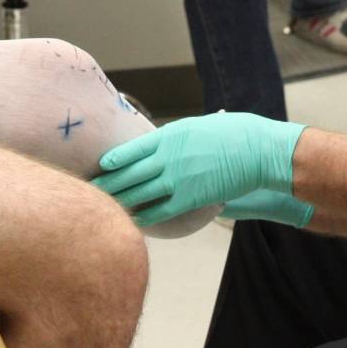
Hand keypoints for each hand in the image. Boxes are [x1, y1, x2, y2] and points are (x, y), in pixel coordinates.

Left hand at [94, 112, 304, 227]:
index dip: (114, 160)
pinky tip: (133, 220)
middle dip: (107, 183)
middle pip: (129, 173)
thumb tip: (165, 143)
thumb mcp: (200, 127)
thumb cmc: (234, 134)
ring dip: (119, 201)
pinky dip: (144, 216)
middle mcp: (168, 157)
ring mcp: (177, 178)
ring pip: (139, 192)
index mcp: (169, 135)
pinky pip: (160, 210)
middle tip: (90, 191)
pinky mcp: (190, 198)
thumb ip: (179, 138)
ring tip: (103, 207)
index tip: (99, 167)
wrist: (257, 151)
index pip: (132, 149)